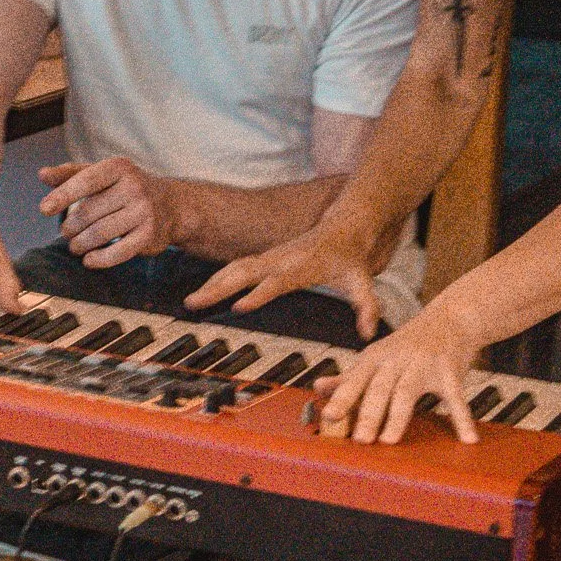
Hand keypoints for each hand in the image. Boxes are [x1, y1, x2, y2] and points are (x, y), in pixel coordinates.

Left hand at [37, 158, 177, 268]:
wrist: (172, 206)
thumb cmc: (127, 188)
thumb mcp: (102, 175)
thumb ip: (71, 174)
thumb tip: (42, 174)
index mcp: (119, 167)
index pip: (85, 181)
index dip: (62, 196)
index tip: (44, 209)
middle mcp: (134, 187)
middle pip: (89, 211)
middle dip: (70, 227)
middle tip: (66, 233)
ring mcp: (144, 211)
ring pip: (100, 233)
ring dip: (80, 244)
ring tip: (75, 246)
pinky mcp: (149, 235)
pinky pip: (118, 252)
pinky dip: (99, 259)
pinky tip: (89, 260)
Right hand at [185, 227, 383, 336]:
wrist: (344, 227)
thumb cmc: (350, 258)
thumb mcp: (362, 282)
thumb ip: (367, 307)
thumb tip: (369, 333)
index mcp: (301, 266)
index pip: (277, 282)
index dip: (259, 294)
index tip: (239, 307)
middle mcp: (280, 260)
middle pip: (243, 272)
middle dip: (218, 287)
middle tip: (194, 304)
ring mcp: (270, 257)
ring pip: (235, 268)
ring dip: (212, 283)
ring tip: (191, 302)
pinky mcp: (265, 258)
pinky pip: (236, 267)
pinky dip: (218, 278)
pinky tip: (205, 292)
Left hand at [315, 305, 479, 444]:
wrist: (450, 318)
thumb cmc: (409, 343)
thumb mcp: (376, 355)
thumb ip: (349, 376)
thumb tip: (318, 389)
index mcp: (376, 357)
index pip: (355, 379)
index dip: (341, 398)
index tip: (329, 416)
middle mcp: (397, 359)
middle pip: (379, 387)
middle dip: (368, 413)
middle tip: (360, 439)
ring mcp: (424, 364)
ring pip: (407, 391)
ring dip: (398, 417)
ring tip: (389, 440)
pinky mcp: (450, 371)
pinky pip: (455, 397)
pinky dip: (461, 419)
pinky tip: (466, 438)